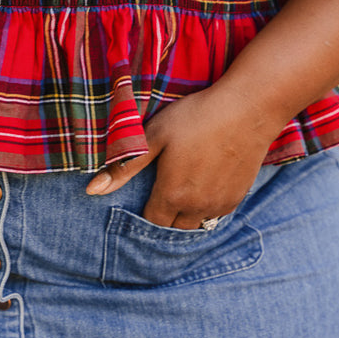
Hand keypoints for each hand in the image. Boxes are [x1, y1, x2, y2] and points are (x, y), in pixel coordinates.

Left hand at [85, 83, 275, 228]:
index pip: (151, 223)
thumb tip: (91, 190)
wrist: (248, 108)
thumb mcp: (155, 135)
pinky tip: (203, 186)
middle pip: (174, 229)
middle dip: (165, 217)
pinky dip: (206, 208)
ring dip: (186, 216)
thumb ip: (124, 166)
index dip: (143, 215)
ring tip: (181, 193)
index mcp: (172, 195)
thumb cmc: (196, 117)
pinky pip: (216, 215)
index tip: (141, 199)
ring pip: (197, 224)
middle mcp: (196, 207)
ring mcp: (220, 204)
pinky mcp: (237, 197)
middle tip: (159, 195)